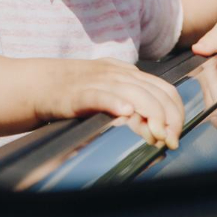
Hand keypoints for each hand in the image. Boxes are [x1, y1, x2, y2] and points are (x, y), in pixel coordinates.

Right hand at [42, 58, 185, 149]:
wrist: (40, 84)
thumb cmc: (77, 93)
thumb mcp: (111, 92)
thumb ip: (134, 104)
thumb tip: (157, 130)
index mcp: (130, 74)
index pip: (165, 89)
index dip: (176, 113)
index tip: (176, 134)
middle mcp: (119, 75)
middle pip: (156, 93)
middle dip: (169, 119)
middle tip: (171, 141)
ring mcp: (99, 82)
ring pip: (135, 94)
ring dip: (151, 115)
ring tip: (157, 135)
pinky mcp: (79, 93)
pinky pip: (101, 95)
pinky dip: (115, 102)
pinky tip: (126, 112)